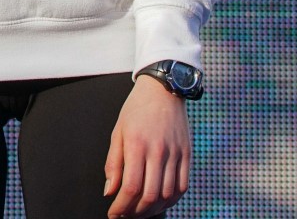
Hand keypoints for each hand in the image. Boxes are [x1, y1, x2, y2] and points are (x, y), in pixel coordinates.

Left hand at [104, 75, 191, 217]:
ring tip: (140, 211)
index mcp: (137, 145)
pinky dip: (171, 200)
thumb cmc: (136, 110)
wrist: (164, 90)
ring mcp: (176, 154)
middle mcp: (159, 152)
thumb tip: (109, 191)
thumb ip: (113, 163)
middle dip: (135, 212)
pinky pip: (182, 186)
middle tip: (125, 215)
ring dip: (153, 209)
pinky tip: (160, 203)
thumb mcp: (118, 132)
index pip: (130, 187)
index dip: (121, 206)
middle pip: (150, 196)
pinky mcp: (188, 155)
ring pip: (167, 195)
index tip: (113, 213)